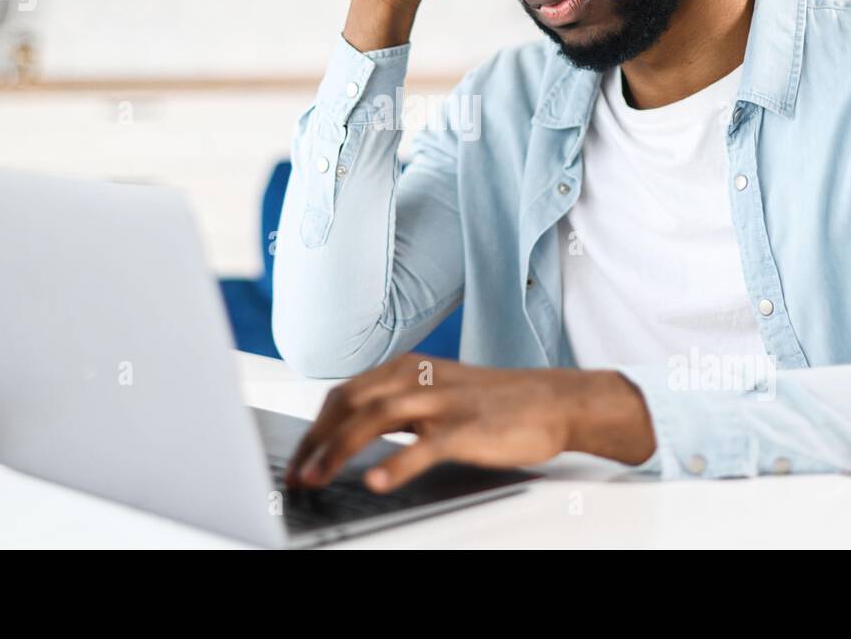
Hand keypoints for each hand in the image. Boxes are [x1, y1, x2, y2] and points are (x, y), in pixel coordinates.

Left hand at [283, 354, 656, 492]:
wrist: (554, 400)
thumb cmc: (494, 403)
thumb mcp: (437, 392)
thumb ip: (397, 405)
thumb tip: (350, 432)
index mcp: (407, 368)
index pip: (344, 393)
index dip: (314, 427)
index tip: (297, 458)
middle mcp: (418, 378)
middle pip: (350, 402)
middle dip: (315, 440)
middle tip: (296, 474)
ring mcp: (442, 401)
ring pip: (376, 418)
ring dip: (338, 450)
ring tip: (316, 479)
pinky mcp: (467, 427)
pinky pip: (426, 446)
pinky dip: (397, 463)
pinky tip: (377, 482)